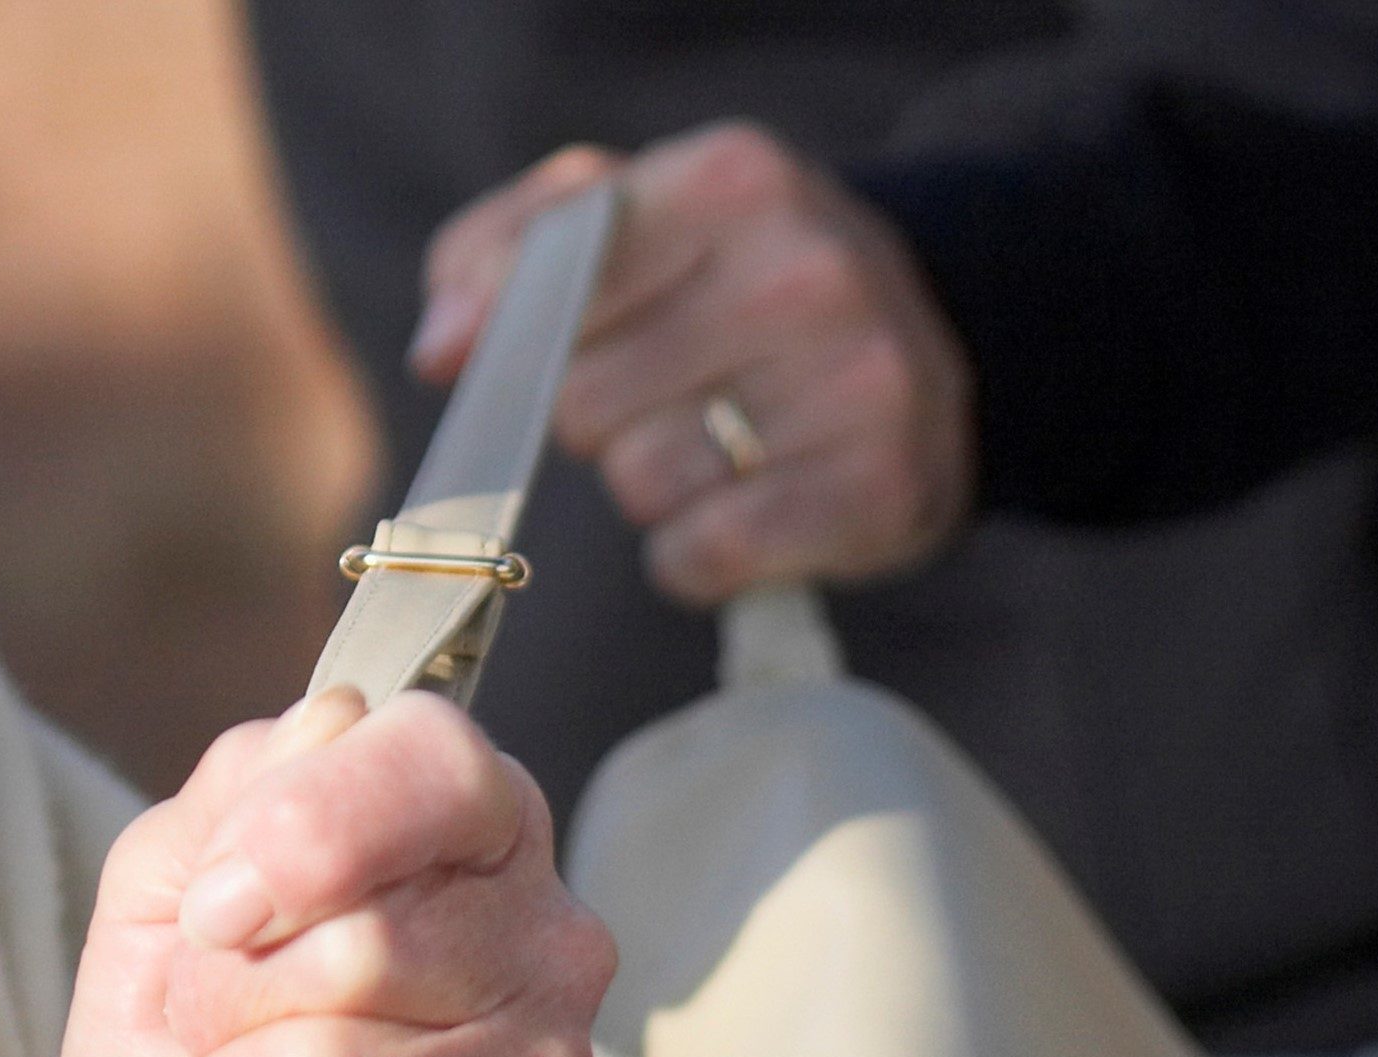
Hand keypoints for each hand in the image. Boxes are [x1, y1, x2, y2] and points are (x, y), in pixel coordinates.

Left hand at [62, 687, 613, 1056]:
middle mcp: (545, 943)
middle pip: (353, 947)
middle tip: (212, 1052)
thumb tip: (323, 729)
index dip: (300, 833)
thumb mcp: (161, 909)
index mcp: (469, 830)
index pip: (431, 762)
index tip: (212, 913)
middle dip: (217, 1010)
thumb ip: (225, 801)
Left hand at [414, 127, 973, 602]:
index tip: (547, 355)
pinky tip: (743, 509)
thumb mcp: (626, 220)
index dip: (530, 342)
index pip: (546, 293)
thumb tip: (443, 348)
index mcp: (733, 178)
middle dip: (602, 417)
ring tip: (723, 441)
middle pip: (583, 404)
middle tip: (675, 391)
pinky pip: (701, 557)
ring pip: (641, 486)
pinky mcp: (878, 490)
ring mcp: (858, 381)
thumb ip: (502, 254)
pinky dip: (696, 555)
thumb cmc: (735, 280)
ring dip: (654, 486)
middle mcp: (806, 269)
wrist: (934, 336)